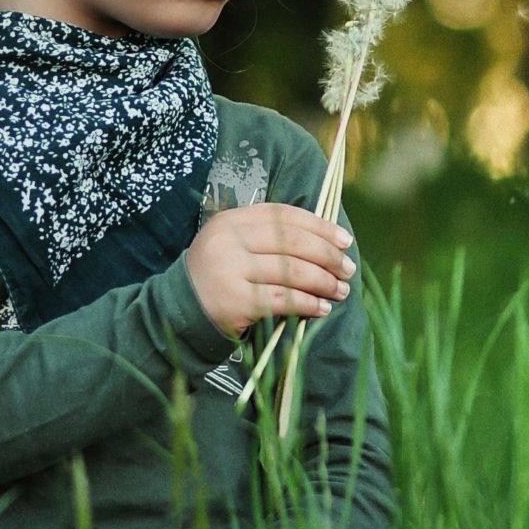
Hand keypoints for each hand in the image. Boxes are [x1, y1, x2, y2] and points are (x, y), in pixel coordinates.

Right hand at [184, 202, 355, 341]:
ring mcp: (231, 269)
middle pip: (293, 242)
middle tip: (348, 270)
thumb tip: (328, 241)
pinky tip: (322, 308)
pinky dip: (308, 304)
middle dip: (328, 256)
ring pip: (293, 272)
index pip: (284, 216)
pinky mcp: (236, 300)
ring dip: (324, 282)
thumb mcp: (235, 245)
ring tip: (340, 291)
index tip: (345, 241)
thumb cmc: (219, 276)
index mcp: (231, 220)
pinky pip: (284, 299)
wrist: (179, 312)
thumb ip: (270, 237)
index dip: (320, 227)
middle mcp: (229, 240)